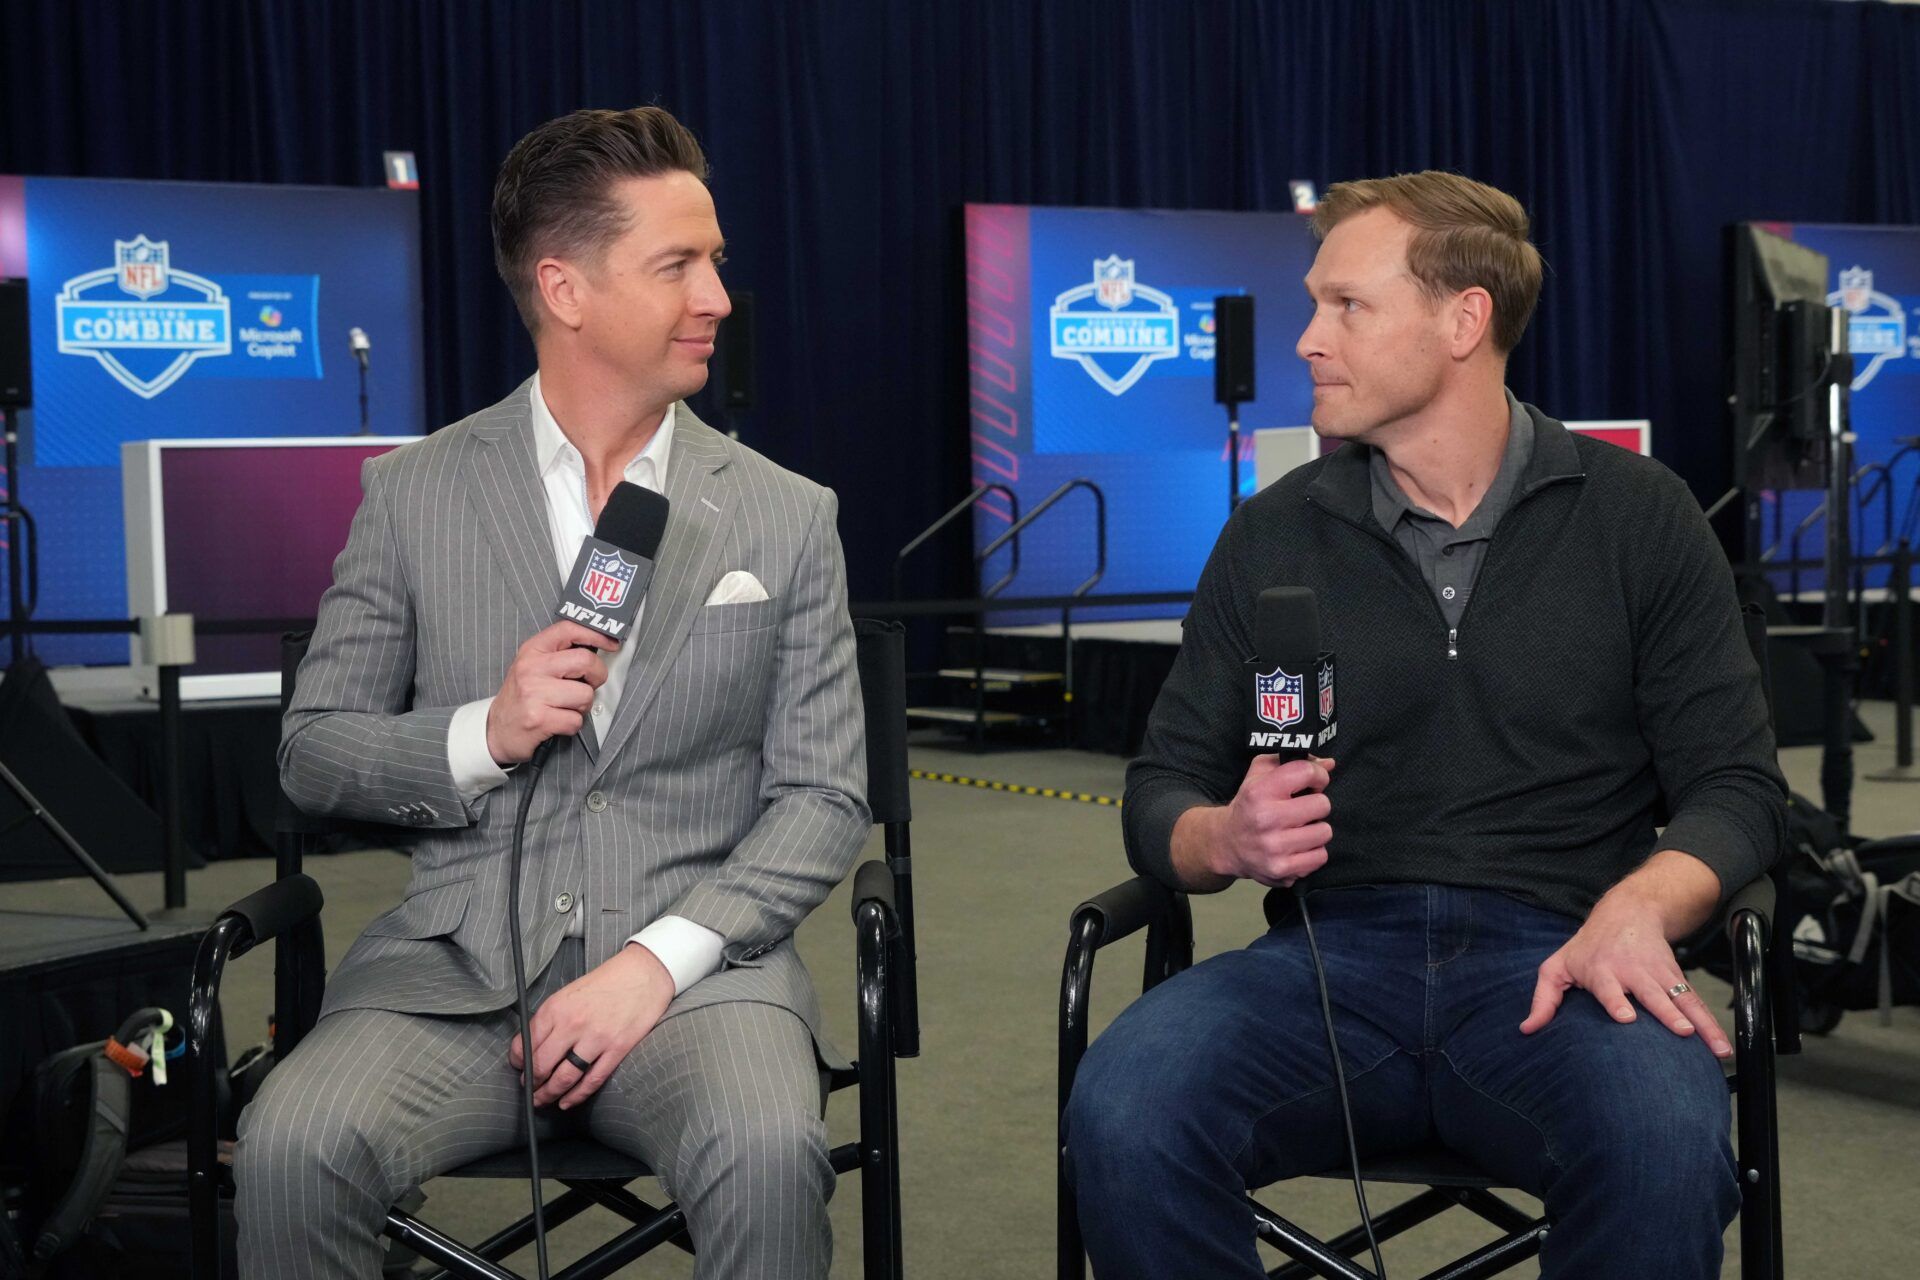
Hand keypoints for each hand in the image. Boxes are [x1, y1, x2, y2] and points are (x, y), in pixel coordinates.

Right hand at [485, 621, 619, 764]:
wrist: (495, 730)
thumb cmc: (522, 697)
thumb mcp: (533, 666)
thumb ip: (560, 653)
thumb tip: (598, 644)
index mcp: (532, 650)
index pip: (569, 629)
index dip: (597, 634)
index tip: (612, 644)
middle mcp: (531, 668)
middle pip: (586, 661)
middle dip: (597, 676)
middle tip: (587, 686)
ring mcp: (533, 693)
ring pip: (585, 695)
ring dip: (582, 706)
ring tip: (564, 707)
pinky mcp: (538, 719)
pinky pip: (576, 721)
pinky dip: (572, 725)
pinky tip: (557, 722)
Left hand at [508, 943, 674, 1108]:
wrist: (644, 973)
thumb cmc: (606, 981)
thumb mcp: (569, 993)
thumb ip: (551, 1018)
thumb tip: (532, 1045)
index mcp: (556, 1007)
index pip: (526, 1043)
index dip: (518, 1062)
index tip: (519, 1069)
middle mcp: (572, 1024)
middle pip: (540, 1065)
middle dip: (531, 1084)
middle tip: (529, 1090)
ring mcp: (596, 1038)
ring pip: (564, 1078)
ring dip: (549, 1094)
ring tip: (543, 1101)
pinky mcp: (617, 1048)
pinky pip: (592, 1080)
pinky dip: (577, 1096)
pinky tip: (567, 1102)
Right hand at [1198, 755, 1335, 888]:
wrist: (1226, 844)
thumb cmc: (1249, 805)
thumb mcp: (1259, 774)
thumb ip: (1292, 761)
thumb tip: (1329, 763)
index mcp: (1260, 791)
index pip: (1306, 772)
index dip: (1318, 775)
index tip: (1314, 783)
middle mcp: (1266, 818)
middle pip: (1322, 805)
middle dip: (1316, 805)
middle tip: (1304, 810)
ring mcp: (1274, 847)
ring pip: (1324, 832)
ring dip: (1316, 830)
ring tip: (1301, 829)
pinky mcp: (1282, 869)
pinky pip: (1320, 857)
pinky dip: (1313, 852)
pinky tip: (1298, 847)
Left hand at [1519, 893, 1731, 1059]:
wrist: (1627, 912)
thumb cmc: (1586, 948)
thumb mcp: (1557, 966)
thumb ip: (1544, 999)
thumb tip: (1528, 1029)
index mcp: (1601, 970)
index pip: (1608, 987)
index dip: (1616, 1001)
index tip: (1626, 1017)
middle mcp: (1632, 972)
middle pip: (1652, 994)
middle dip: (1667, 1012)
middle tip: (1682, 1031)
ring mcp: (1658, 975)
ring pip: (1682, 1000)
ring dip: (1701, 1023)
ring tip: (1716, 1048)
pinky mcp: (1677, 979)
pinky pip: (1696, 1003)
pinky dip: (1711, 1024)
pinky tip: (1723, 1047)